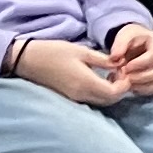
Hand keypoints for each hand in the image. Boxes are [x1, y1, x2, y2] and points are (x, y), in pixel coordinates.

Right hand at [16, 36, 130, 103]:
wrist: (29, 61)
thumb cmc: (54, 52)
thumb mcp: (81, 51)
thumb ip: (102, 59)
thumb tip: (119, 62)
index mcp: (86, 83)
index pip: (114, 93)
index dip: (124, 84)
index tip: (124, 70)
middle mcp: (81, 95)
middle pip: (109, 101)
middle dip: (120, 89)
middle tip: (120, 72)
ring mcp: (75, 98)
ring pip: (101, 101)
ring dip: (110, 92)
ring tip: (110, 74)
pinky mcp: (69, 97)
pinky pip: (91, 100)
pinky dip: (100, 92)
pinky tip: (98, 78)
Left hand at [104, 22, 152, 96]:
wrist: (137, 43)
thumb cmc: (132, 38)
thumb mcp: (125, 35)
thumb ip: (120, 45)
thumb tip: (114, 58)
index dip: (140, 63)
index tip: (126, 67)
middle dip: (142, 77)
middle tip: (127, 78)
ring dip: (144, 85)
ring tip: (128, 84)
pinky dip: (145, 90)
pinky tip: (133, 88)